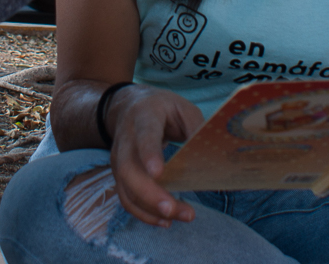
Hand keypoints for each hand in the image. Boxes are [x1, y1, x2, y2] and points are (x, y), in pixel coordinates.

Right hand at [107, 85, 204, 226]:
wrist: (128, 106)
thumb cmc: (162, 109)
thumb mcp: (183, 108)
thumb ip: (196, 128)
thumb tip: (210, 158)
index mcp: (144, 115)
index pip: (144, 135)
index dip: (149, 153)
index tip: (158, 173)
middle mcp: (126, 138)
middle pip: (128, 168)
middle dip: (149, 193)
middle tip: (172, 209)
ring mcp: (118, 157)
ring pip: (125, 188)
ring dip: (149, 208)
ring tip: (177, 218)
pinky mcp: (119, 174)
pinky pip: (126, 198)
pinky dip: (143, 214)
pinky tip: (164, 221)